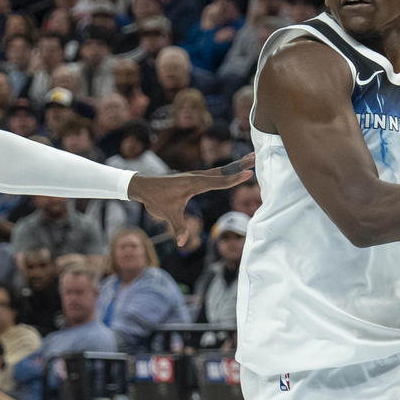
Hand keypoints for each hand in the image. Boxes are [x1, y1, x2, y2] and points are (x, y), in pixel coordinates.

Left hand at [130, 154, 254, 244]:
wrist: (143, 186)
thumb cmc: (156, 199)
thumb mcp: (167, 215)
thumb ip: (178, 227)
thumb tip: (182, 243)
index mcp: (194, 183)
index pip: (219, 181)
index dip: (235, 179)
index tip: (249, 173)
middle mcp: (197, 176)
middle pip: (224, 170)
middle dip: (240, 164)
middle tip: (256, 156)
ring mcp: (196, 175)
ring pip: (220, 170)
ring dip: (235, 165)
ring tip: (250, 159)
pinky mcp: (194, 177)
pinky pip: (214, 173)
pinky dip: (226, 171)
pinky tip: (232, 170)